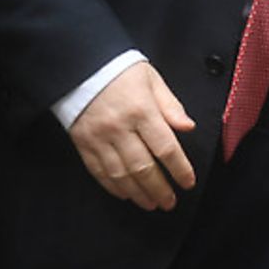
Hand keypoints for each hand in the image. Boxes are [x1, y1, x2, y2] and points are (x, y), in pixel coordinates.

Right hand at [67, 61, 197, 210]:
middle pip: (143, 167)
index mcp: (141, 110)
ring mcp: (99, 138)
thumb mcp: (151, 79)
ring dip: (138, 193)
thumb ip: (170, 105)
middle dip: (159, 189)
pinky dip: (114, 187)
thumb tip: (188, 127)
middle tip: (170, 202)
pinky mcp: (83, 143)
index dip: (179, 169)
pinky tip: (126, 194)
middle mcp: (120, 127)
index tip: (188, 182)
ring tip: (151, 203)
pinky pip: (99, 172)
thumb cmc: (121, 70)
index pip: (165, 147)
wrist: (80, 65)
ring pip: (121, 174)